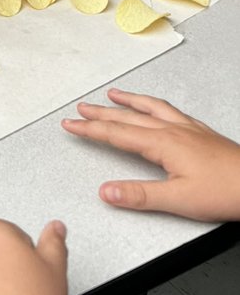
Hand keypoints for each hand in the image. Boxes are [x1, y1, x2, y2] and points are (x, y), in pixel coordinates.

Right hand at [62, 88, 239, 220]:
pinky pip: (169, 110)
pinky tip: (155, 107)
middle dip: (101, 113)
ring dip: (128, 101)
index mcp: (162, 143)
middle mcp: (173, 130)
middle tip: (80, 109)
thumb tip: (107, 191)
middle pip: (128, 117)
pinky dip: (154, 104)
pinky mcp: (200, 133)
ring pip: (150, 108)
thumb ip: (139, 195)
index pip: (117, 134)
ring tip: (113, 95)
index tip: (71, 124)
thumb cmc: (226, 191)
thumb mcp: (177, 200)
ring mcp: (187, 129)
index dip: (90, 129)